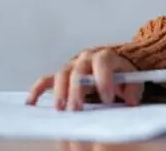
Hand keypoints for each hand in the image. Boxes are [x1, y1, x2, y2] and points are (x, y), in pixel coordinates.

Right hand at [25, 49, 142, 110]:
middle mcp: (86, 58)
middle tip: (77, 108)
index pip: (103, 63)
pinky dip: (38, 90)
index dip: (104, 80)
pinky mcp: (62, 75)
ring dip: (60, 92)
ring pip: (62, 74)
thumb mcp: (134, 79)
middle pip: (78, 71)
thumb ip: (134, 88)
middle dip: (77, 90)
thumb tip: (131, 100)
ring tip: (61, 109)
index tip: (107, 99)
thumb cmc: (122, 74)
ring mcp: (72, 65)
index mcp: (106, 56)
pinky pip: (46, 80)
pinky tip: (32, 102)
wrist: (115, 65)